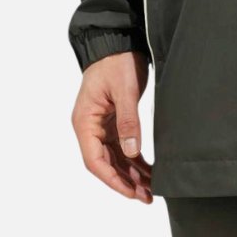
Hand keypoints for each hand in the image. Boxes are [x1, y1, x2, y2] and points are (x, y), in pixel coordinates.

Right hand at [71, 50, 153, 201]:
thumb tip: (132, 153)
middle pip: (105, 163)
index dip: (113, 179)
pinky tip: (148, 171)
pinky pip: (122, 147)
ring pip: (114, 158)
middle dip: (125, 181)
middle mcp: (89, 127)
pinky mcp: (112, 121)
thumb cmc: (117, 61)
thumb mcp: (124, 90)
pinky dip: (134, 160)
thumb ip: (127, 121)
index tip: (131, 192)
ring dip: (131, 174)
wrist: (118, 41)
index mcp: (84, 122)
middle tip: (147, 196)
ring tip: (151, 189)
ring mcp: (100, 126)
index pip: (94, 160)